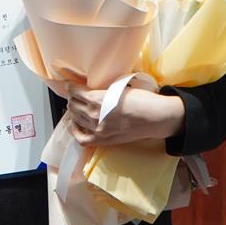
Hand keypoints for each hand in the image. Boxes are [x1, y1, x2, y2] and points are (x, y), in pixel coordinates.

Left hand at [64, 82, 185, 147]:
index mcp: (98, 99)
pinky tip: (76, 125)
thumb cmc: (142, 100)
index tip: (70, 85)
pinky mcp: (104, 140)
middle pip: (72, 105)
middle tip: (75, 95)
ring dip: (73, 112)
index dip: (70, 87)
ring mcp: (98, 129)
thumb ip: (102, 90)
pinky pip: (82, 139)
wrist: (155, 117)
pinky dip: (76, 131)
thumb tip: (91, 88)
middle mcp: (95, 115)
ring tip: (75, 107)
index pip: (74, 92)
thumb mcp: (119, 87)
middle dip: (72, 99)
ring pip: (75, 119)